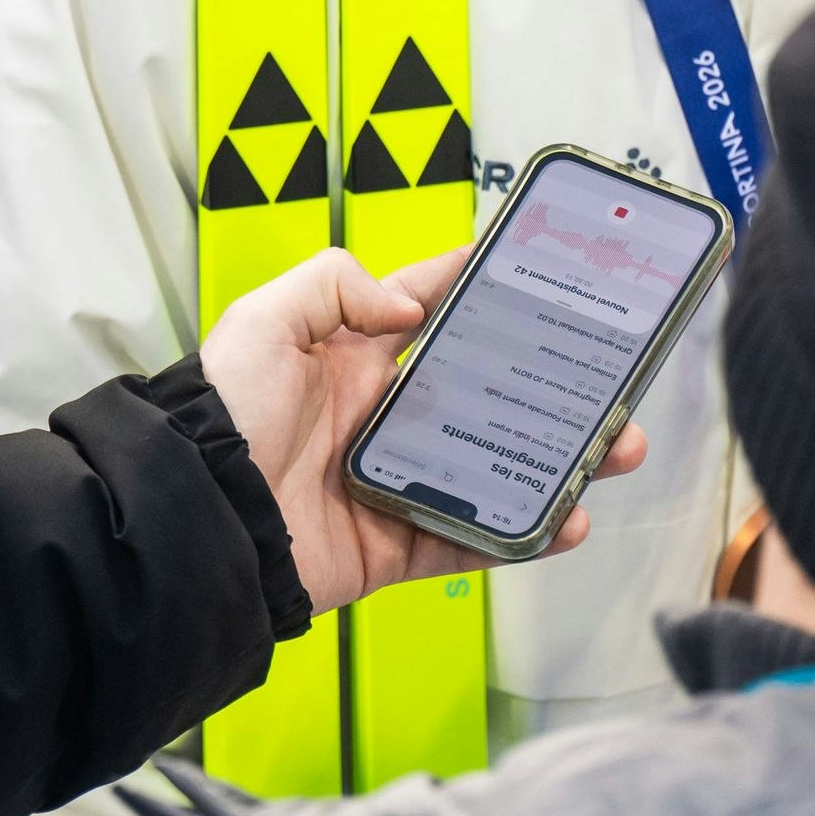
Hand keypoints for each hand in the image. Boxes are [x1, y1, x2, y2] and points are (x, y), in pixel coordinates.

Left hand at [197, 245, 652, 611]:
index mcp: (355, 359)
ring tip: (613, 451)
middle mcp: (384, 417)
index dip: (482, 289)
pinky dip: (524, 536)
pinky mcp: (400, 544)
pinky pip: (475, 541)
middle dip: (552, 385)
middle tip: (609, 377)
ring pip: (498, 467)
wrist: (201, 519)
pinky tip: (566, 521)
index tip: (541, 271)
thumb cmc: (223, 417)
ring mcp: (398, 481)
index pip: (431, 310)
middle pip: (488, 394)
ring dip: (561, 460)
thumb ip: (336, 287)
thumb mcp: (264, 322)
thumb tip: (410, 309)